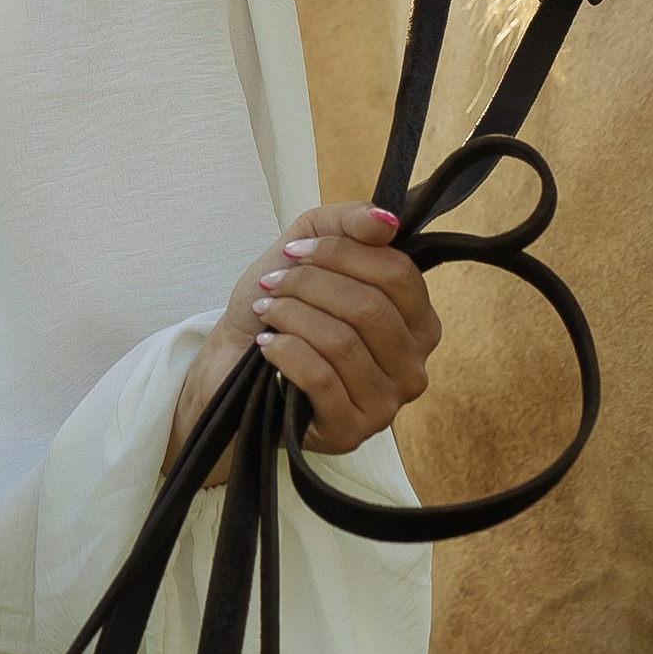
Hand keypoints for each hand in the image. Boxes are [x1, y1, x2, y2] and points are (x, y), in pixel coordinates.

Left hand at [170, 201, 440, 460]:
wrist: (234, 366)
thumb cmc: (283, 309)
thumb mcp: (311, 248)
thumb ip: (350, 223)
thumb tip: (386, 221)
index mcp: (418, 323)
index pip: (398, 274)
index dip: (341, 254)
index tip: (292, 251)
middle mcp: (413, 367)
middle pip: (370, 308)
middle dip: (309, 286)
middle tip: (272, 283)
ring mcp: (386, 406)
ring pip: (343, 343)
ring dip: (292, 317)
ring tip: (267, 312)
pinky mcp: (349, 432)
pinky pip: (321, 379)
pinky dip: (286, 351)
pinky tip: (268, 344)